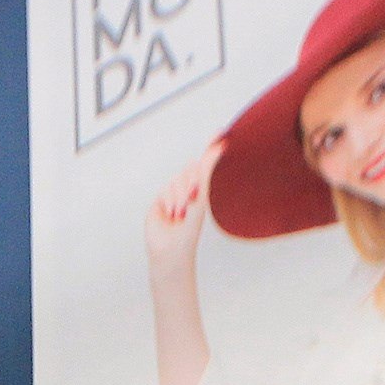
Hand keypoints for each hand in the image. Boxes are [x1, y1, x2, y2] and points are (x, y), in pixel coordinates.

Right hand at [145, 140, 223, 276]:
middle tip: (193, 199)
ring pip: (178, 179)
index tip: (222, 133)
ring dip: (180, 196)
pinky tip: (172, 215)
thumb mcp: (202, 199)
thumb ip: (208, 173)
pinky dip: (170, 201)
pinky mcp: (162, 199)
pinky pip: (166, 189)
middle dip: (192, 181)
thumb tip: (218, 150)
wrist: (171, 251)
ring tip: (181, 214)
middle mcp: (191, 189)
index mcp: (206, 190)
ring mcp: (176, 193)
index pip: (209, 165)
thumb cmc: (190, 232)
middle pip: (191, 168)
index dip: (213, 148)